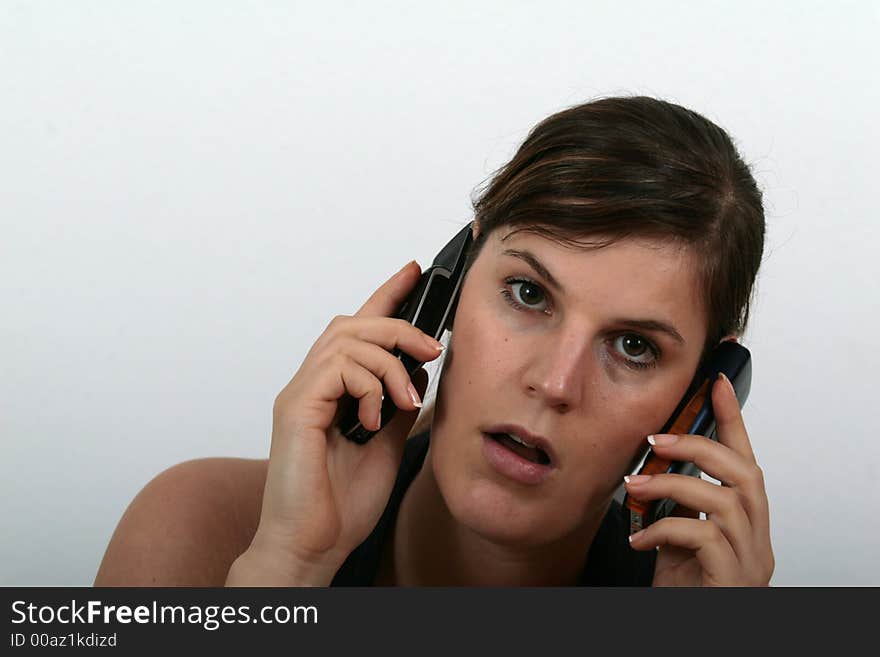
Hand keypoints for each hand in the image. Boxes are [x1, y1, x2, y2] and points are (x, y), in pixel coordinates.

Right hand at [230, 260, 443, 584]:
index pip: (359, 329)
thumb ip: (397, 403)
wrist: (315, 545)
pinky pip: (337, 368)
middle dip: (398, 324)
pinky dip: (367, 386)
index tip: (414, 270)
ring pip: (346, 338)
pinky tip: (373, 418)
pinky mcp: (296, 408)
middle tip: (431, 347)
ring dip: (389, 361)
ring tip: (406, 396)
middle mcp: (312, 384)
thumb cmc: (343, 502)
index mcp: (334, 391)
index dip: (386, 295)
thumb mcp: (388, 441)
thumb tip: (420, 373)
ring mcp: (301, 394)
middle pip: (353, 323)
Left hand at [623, 372, 773, 586]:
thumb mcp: (677, 540)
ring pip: (726, 501)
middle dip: (699, 448)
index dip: (732, 420)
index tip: (716, 383)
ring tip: (637, 485)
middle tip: (657, 441)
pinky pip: (704, 539)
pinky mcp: (730, 582)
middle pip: (745, 474)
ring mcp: (749, 563)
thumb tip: (650, 467)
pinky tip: (642, 537)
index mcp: (745, 525)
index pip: (746, 462)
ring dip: (675, 484)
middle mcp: (756, 541)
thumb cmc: (682, 592)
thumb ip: (676, 506)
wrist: (684, 631)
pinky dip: (666, 528)